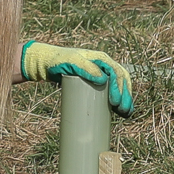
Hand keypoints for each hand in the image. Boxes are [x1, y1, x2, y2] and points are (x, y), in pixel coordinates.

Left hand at [20, 40, 134, 115]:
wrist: (47, 65)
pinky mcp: (97, 84)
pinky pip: (113, 91)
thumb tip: (103, 79)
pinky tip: (122, 112)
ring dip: (126, 99)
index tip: (115, 102)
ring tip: (125, 114)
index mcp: (101, 59)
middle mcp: (104, 66)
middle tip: (122, 111)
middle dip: (125, 96)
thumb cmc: (58, 61)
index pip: (117, 73)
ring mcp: (102, 75)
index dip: (119, 88)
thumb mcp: (71, 62)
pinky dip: (120, 100)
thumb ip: (85, 68)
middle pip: (122, 80)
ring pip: (120, 86)